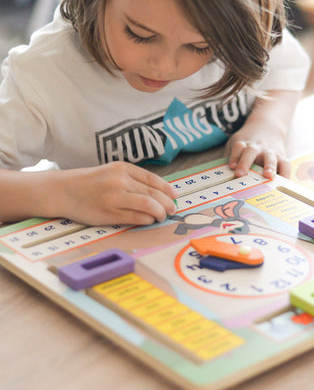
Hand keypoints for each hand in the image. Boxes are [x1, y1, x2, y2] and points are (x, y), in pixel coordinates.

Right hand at [53, 162, 176, 225]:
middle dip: (167, 203)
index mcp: (122, 168)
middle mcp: (119, 181)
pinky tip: (148, 220)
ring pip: (148, 205)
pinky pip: (135, 217)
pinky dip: (146, 219)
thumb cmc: (91, 182)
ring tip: (161, 216)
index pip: (152, 179)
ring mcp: (114, 197)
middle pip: (153, 193)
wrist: (63, 190)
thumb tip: (161, 192)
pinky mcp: (108, 213)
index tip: (174, 196)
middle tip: (172, 209)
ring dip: (159, 212)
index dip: (167, 189)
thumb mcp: (112, 171)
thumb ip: (133, 179)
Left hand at [226, 129, 289, 178]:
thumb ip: (230, 158)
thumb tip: (220, 176)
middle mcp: (257, 147)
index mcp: (243, 143)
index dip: (234, 156)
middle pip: (251, 152)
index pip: (238, 147)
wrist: (267, 127)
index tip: (231, 166)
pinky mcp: (281, 157)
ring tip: (268, 175)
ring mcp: (270, 152)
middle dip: (245, 162)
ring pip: (270, 157)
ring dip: (269, 166)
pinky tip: (285, 182)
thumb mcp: (236, 143)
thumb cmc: (247, 143)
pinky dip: (286, 173)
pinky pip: (285, 164)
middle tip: (240, 174)